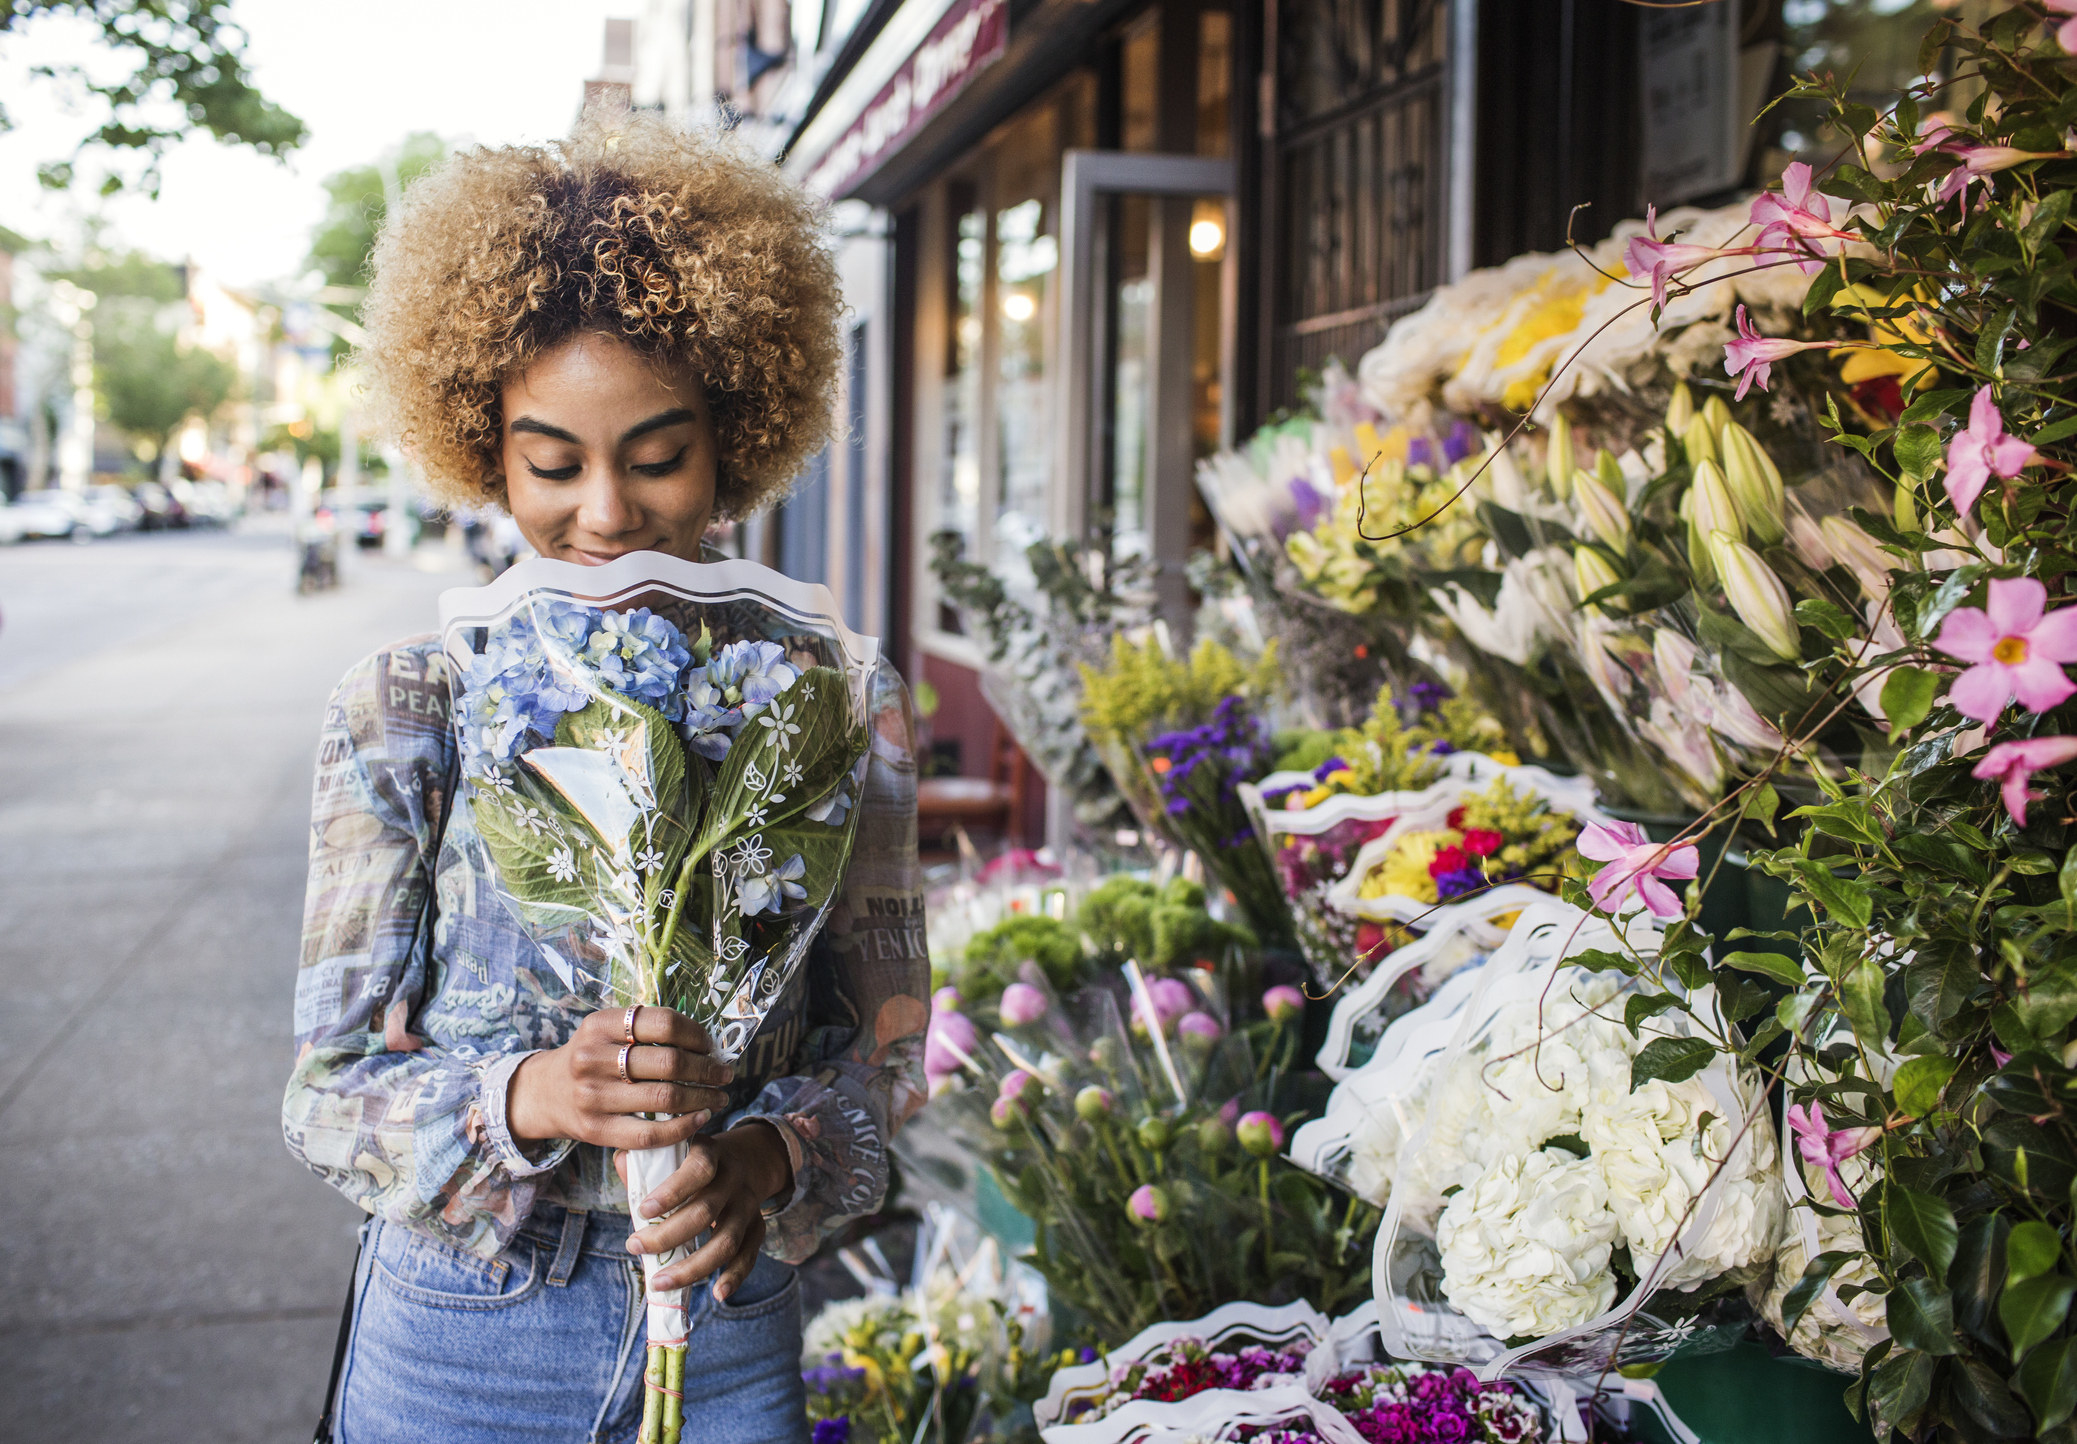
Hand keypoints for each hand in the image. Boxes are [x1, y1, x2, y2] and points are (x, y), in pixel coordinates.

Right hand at [506, 1006, 733, 1149]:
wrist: (546, 1093)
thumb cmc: (593, 1058)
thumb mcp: (608, 1031)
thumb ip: (647, 1031)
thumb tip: (708, 1042)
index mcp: (601, 1025)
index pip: (664, 1023)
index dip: (697, 1035)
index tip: (711, 1046)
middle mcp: (594, 1058)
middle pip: (669, 1062)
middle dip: (707, 1070)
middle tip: (725, 1074)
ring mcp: (594, 1096)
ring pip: (665, 1099)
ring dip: (703, 1098)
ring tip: (719, 1096)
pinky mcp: (597, 1129)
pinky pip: (650, 1134)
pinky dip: (684, 1127)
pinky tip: (701, 1118)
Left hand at [618, 1123, 791, 1300]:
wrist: (750, 1158)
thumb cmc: (696, 1160)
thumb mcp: (677, 1148)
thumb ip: (649, 1158)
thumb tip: (623, 1164)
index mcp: (711, 1154)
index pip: (698, 1170)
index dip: (672, 1192)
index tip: (643, 1211)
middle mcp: (733, 1180)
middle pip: (706, 1212)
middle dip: (668, 1236)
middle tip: (635, 1247)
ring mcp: (747, 1205)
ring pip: (727, 1241)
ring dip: (693, 1267)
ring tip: (659, 1283)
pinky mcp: (757, 1226)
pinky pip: (749, 1254)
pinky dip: (735, 1276)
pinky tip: (718, 1293)